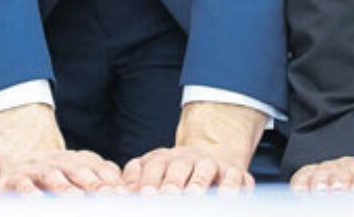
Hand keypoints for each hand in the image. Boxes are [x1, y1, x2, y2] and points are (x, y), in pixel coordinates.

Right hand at [0, 103, 121, 194]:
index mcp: (79, 160)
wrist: (16, 164)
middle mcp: (59, 160)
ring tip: (76, 199)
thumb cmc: (57, 178)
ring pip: (53, 176)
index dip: (112, 181)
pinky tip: (36, 200)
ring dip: (65, 188)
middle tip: (108, 197)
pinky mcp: (13, 179)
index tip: (124, 194)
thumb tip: (128, 191)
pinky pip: (22, 185)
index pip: (99, 168)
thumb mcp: (79, 175)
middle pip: (79, 171)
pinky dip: (29, 192)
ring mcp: (36, 168)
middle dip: (94, 184)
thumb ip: (102, 179)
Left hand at [123, 100, 264, 193]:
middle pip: (178, 167)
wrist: (211, 157)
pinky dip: (231, 185)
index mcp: (163, 159)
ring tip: (193, 196)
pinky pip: (234, 176)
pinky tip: (225, 196)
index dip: (148, 179)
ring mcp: (211, 164)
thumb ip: (136, 181)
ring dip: (199, 182)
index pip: (153, 165)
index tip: (144, 195)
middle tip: (167, 197)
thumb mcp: (152, 173)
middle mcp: (187, 159)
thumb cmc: (173, 174)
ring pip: (205, 169)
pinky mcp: (234, 172)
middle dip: (172, 183)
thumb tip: (119, 194)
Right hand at [290, 154, 353, 191]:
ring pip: (320, 175)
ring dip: (319, 184)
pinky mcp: (307, 174)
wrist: (345, 156)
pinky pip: (301, 178)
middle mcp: (344, 166)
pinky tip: (301, 193)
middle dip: (339, 182)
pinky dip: (300, 185)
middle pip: (341, 174)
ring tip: (320, 191)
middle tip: (338, 190)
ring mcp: (324, 169)